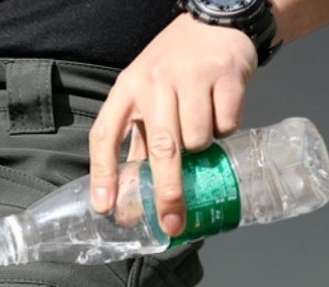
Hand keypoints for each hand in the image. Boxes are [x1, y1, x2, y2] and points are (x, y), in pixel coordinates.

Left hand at [88, 12, 257, 235]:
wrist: (214, 20)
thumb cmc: (172, 70)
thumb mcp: (144, 97)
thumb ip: (137, 142)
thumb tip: (130, 196)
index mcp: (126, 90)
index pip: (105, 136)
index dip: (103, 174)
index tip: (105, 208)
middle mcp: (154, 82)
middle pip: (160, 149)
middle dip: (167, 192)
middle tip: (171, 222)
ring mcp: (190, 76)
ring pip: (197, 140)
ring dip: (201, 149)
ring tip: (200, 128)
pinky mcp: (225, 74)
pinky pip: (226, 125)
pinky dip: (226, 130)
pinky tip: (220, 113)